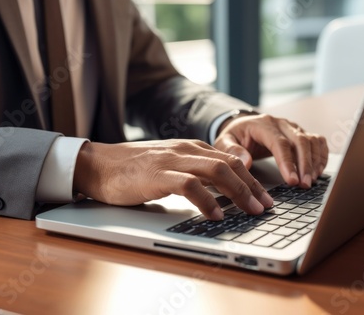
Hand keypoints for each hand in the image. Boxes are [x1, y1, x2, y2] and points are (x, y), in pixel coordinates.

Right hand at [73, 140, 273, 219]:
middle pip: (230, 164)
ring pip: (217, 171)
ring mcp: (172, 160)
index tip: (263, 197)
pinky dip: (208, 201)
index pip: (230, 160)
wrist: (97, 165)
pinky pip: (190, 185)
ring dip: (239, 193)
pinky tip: (217, 215)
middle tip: (266, 206)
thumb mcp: (168, 166)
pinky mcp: (157, 175)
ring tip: (251, 211)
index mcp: (189, 148)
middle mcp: (185, 150)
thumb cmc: (131, 170)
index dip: (251, 179)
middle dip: (253, 186)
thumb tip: (215, 192)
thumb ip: (191, 173)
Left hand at [214, 114, 327, 187]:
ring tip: (310, 181)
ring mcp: (292, 127)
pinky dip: (321, 156)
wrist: (241, 126)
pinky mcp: (300, 133)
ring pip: (312, 140)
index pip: (279, 142)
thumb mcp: (223, 142)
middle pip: (300, 140)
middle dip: (305, 164)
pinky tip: (317, 172)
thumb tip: (247, 162)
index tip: (292, 181)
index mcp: (262, 124)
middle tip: (304, 185)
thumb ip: (232, 150)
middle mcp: (281, 123)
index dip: (287, 162)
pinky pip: (317, 141)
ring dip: (314, 162)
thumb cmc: (234, 136)